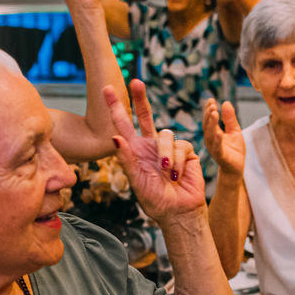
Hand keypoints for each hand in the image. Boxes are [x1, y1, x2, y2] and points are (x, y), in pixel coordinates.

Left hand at [110, 79, 205, 221]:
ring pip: (166, 135)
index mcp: (135, 151)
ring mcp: (169, 148)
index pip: (123, 125)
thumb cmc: (156, 201)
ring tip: (166, 172)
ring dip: (165, 154)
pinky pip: (182, 146)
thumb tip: (115, 137)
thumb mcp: (137, 181)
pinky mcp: (186, 152)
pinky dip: (178, 161)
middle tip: (135, 82)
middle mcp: (151, 146)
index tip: (107, 89)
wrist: (179, 213)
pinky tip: (177, 175)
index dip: (116, 107)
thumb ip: (126, 159)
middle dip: (140, 99)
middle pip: (145, 115)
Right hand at [201, 97, 245, 177]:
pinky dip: (217, 140)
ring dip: (211, 124)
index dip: (209, 109)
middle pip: (207, 125)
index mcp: (213, 133)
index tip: (211, 99)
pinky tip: (219, 133)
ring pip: (210, 135)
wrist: (236, 168)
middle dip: (208, 114)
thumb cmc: (234, 150)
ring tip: (214, 113)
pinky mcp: (221, 156)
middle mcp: (211, 140)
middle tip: (212, 104)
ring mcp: (214, 148)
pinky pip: (217, 147)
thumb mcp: (234, 130)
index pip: (209, 119)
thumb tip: (226, 102)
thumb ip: (230, 118)